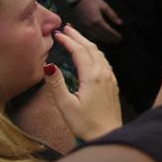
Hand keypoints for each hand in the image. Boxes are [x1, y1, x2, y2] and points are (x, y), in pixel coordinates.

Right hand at [45, 26, 121, 140]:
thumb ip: (56, 84)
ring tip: (76, 37)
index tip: (57, 33)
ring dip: (87, 43)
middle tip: (66, 27)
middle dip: (78, 36)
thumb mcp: (65, 105)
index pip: (79, 51)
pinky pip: (104, 62)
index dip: (68, 40)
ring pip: (99, 54)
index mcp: (92, 77)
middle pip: (91, 48)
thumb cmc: (85, 123)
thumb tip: (48, 64)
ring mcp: (111, 78)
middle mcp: (104, 74)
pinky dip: (95, 53)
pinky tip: (90, 55)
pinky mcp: (113, 84)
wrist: (108, 134)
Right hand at [70, 0, 122, 43]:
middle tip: (118, 41)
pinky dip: (97, 38)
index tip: (121, 38)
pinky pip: (90, 35)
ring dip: (104, 40)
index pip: (108, 31)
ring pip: (96, 37)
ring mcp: (85, 27)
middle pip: (103, 35)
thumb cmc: (91, 0)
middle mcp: (91, 26)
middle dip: (111, 39)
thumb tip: (120, 23)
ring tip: (111, 42)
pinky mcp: (81, 27)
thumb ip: (112, 15)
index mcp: (97, 20)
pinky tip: (101, 38)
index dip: (115, 35)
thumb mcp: (104, 6)